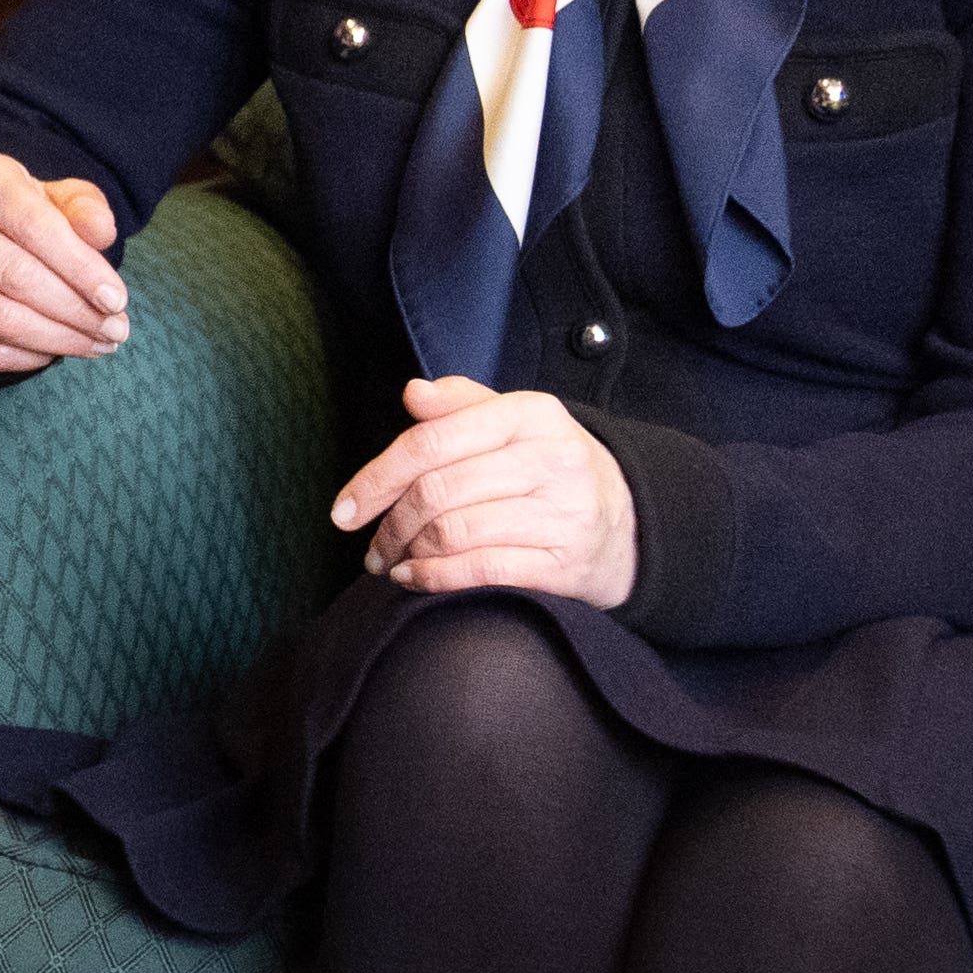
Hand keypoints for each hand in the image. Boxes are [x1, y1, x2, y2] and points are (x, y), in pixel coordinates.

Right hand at [0, 153, 128, 372]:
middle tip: (115, 331)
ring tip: (95, 345)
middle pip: (15, 276)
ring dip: (54, 340)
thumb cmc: (25, 218)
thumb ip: (85, 209)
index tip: (117, 300)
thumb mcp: (58, 199)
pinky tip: (51, 353)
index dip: (80, 268)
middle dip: (75, 311)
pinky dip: (19, 359)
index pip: (34, 226)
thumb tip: (102, 231)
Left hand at [329, 375, 637, 605]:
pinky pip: (480, 570)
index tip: (344, 509)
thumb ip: (461, 406)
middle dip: (389, 524)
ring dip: (406, 553)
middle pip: (437, 491)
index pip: (432, 441)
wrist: (629, 526)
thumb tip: (413, 393)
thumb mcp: (516, 425)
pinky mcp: (564, 565)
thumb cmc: (551, 471)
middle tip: (370, 545)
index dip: (377, 478)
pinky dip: (434, 578)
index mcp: (532, 413)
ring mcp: (562, 514)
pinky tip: (413, 578)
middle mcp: (551, 459)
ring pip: (454, 532)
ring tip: (390, 561)